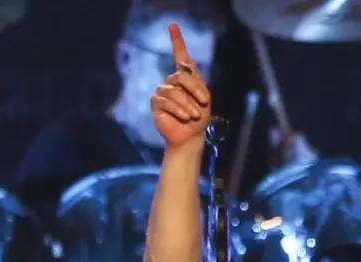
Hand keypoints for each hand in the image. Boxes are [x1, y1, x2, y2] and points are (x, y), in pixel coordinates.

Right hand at [150, 23, 211, 147]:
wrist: (192, 135)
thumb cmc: (200, 117)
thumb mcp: (204, 98)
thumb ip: (196, 81)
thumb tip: (187, 63)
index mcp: (186, 77)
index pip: (180, 56)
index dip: (176, 40)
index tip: (172, 25)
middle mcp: (172, 81)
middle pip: (181, 76)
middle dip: (195, 89)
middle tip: (204, 103)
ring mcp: (162, 91)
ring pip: (174, 91)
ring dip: (188, 105)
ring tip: (193, 116)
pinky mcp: (156, 103)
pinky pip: (166, 101)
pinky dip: (179, 110)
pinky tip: (184, 117)